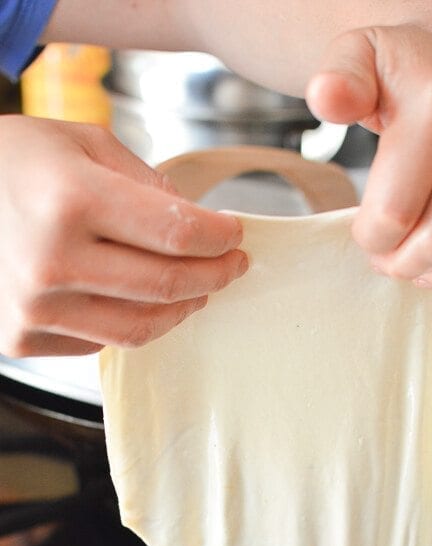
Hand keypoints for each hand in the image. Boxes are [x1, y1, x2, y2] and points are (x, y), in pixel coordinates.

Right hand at [0, 116, 246, 356]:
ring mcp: (35, 308)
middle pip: (167, 285)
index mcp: (70, 200)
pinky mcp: (23, 338)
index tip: (234, 235)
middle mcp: (52, 261)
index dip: (218, 238)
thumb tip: (196, 222)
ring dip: (183, 309)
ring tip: (197, 289)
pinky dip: (133, 320)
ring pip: (142, 327)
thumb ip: (145, 182)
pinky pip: (103, 340)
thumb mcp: (80, 144)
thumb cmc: (11, 164)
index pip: (176, 233)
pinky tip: (137, 297)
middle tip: (232, 265)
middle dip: (214, 275)